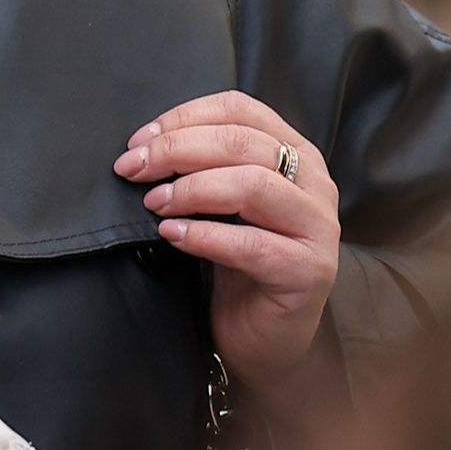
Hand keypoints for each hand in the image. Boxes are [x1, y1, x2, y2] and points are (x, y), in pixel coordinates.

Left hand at [118, 90, 338, 383]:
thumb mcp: (222, 206)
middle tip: (133, 169)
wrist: (266, 340)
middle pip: (242, 142)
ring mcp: (318, 227)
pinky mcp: (309, 271)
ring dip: (192, 189)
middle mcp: (315, 183)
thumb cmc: (239, 267)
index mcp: (296, 153)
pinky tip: (172, 236)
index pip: (240, 109)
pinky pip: (251, 244)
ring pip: (252, 184)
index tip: (138, 140)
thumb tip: (142, 147)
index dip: (184, 117)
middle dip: (177, 150)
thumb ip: (203, 169)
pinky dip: (204, 235)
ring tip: (154, 203)